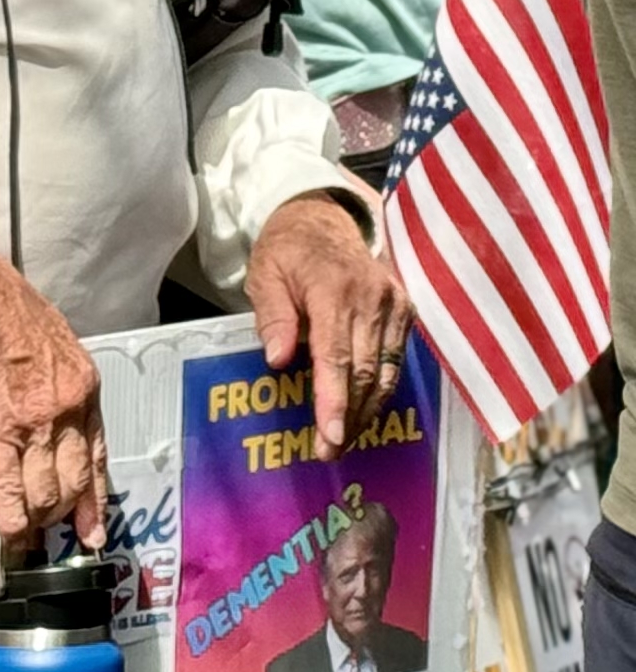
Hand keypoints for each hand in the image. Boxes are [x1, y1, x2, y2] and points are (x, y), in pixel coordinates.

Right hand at [0, 240, 106, 547]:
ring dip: (32, 519)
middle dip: (59, 515)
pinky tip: (3, 530)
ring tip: (17, 528)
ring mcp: (35, 421)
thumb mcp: (51, 339)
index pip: (98, 456)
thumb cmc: (0, 303)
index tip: (92, 530)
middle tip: (42, 531)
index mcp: (84, 384)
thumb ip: (57, 379)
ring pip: (45, 493)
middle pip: (74, 482)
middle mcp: (68, 408)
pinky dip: (9, 516)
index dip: (93, 500)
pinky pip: (9, 486)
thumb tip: (48, 410)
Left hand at [245, 193, 410, 460]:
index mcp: (333, 288)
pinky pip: (395, 360)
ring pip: (385, 371)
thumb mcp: (266, 275)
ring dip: (367, 411)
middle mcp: (372, 297)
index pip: (336, 356)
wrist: (322, 218)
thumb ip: (274, 317)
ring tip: (344, 440)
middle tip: (328, 453)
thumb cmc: (287, 252)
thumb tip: (278, 360)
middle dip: (349, 418)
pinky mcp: (404, 309)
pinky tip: (364, 411)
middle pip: (364, 371)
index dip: (334, 401)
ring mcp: (393, 302)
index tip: (332, 438)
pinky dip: (380, 389)